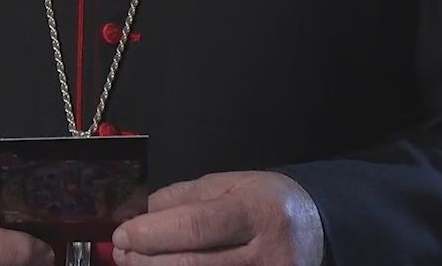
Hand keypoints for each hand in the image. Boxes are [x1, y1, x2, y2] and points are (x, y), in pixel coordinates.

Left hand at [110, 171, 322, 265]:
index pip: (195, 227)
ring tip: (136, 263)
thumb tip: (144, 213)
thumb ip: (186, 197)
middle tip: (121, 253)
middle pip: (193, 264)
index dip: (151, 234)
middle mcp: (264, 253)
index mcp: (255, 212)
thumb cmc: (269, 203)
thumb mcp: (232, 184)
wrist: (320, 230)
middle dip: (147, 260)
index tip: (122, 235)